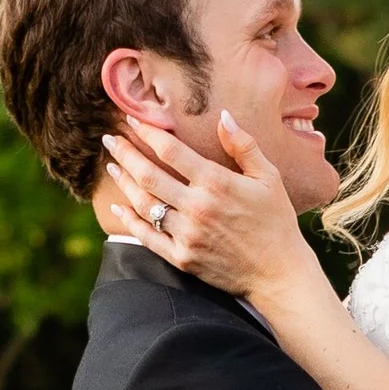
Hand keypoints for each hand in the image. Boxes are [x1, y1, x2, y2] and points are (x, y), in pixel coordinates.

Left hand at [100, 113, 311, 309]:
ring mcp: (187, 235)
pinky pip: (147, 237)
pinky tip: (118, 209)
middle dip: (124, 153)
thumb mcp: (269, 178)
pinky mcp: (182, 258)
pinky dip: (129, 222)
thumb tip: (223, 116)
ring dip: (123, 182)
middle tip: (109, 139)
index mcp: (216, 183)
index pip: (170, 150)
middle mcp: (197, 208)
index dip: (147, 132)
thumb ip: (244, 145)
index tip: (132, 120)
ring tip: (112, 166)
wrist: (278, 273)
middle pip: (148, 175)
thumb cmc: (277, 222)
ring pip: (143, 204)